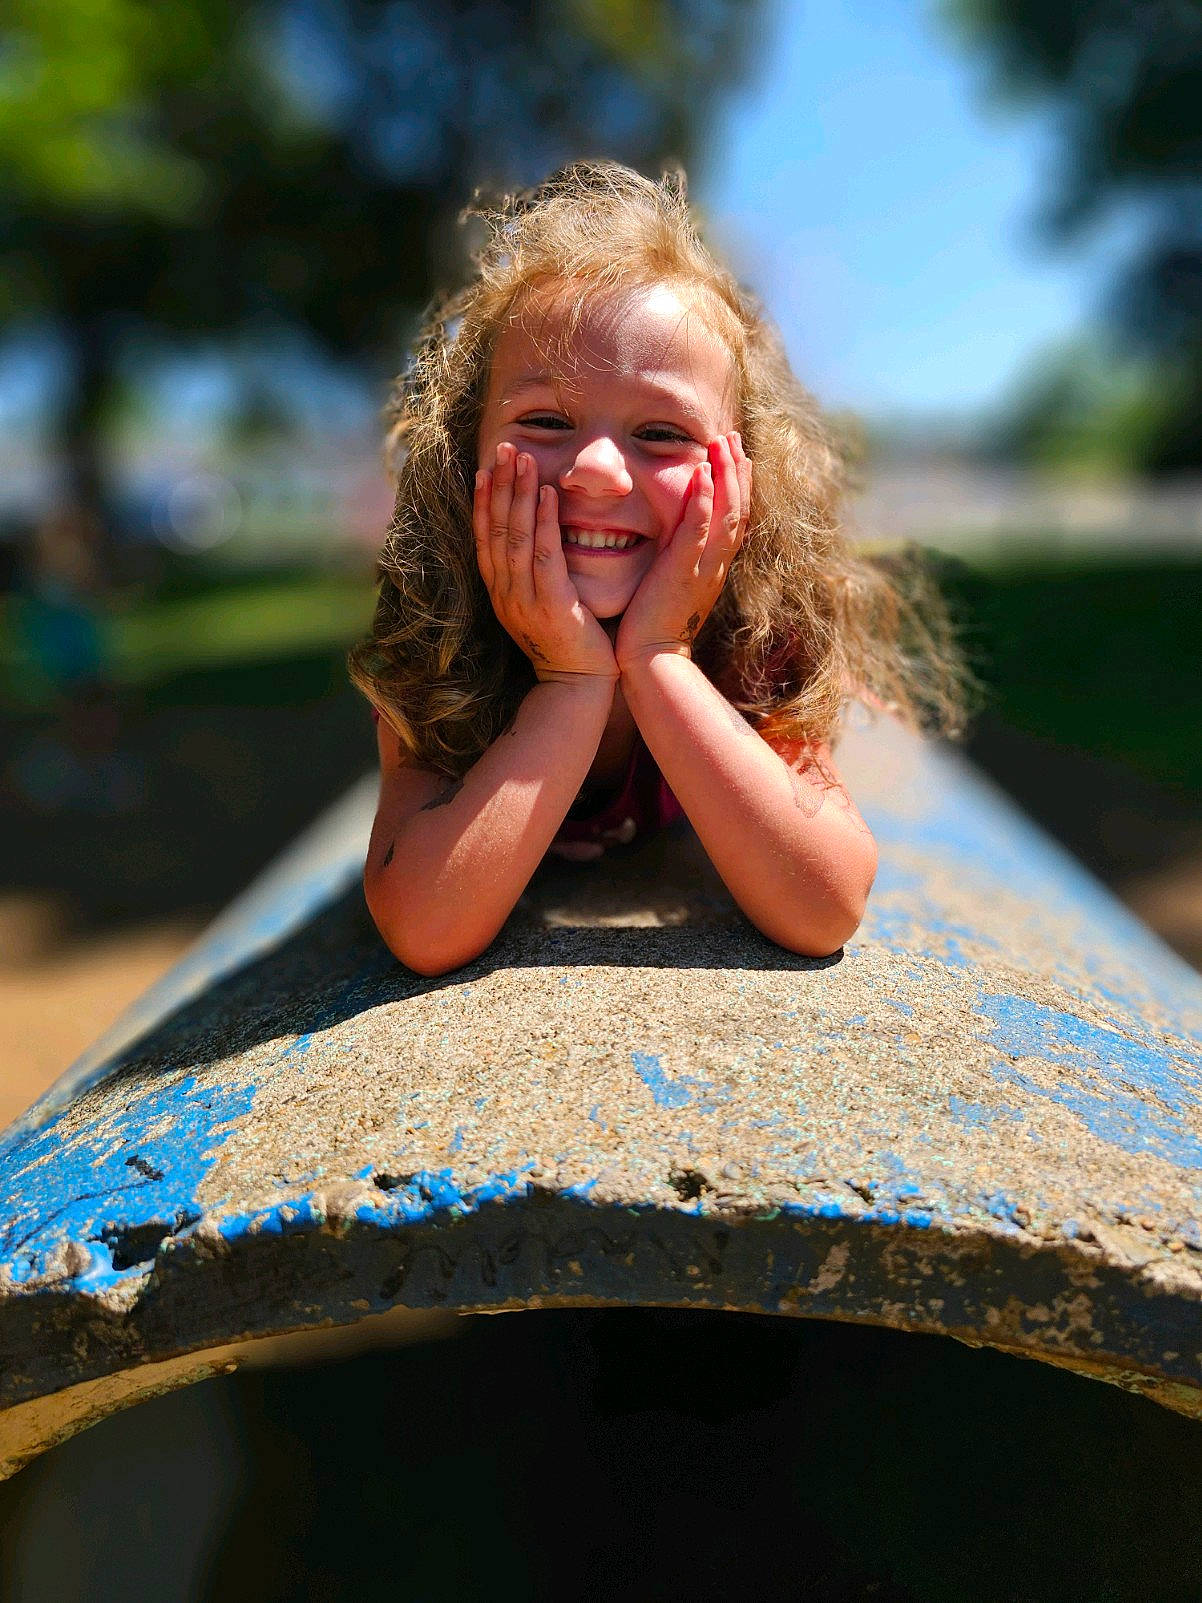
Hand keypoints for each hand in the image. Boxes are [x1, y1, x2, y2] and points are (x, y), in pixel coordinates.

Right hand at [473, 443, 618, 681]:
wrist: (578, 687)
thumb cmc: (568, 645)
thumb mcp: (541, 606)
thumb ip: (535, 575)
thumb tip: (539, 541)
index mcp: (501, 593)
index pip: (485, 539)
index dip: (482, 502)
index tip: (485, 469)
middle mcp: (506, 594)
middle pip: (495, 530)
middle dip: (498, 486)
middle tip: (503, 448)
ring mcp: (525, 600)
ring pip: (515, 537)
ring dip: (518, 494)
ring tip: (523, 459)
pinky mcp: (551, 604)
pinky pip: (544, 555)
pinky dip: (543, 521)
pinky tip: (547, 494)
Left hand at [614, 432, 750, 671]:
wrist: (650, 659)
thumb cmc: (652, 628)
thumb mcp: (671, 585)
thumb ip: (676, 560)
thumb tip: (670, 539)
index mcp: (713, 567)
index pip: (734, 518)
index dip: (737, 485)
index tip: (734, 455)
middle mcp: (716, 564)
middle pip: (739, 508)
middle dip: (738, 470)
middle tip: (734, 436)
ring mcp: (704, 567)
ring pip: (727, 512)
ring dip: (727, 474)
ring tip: (724, 442)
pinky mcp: (684, 571)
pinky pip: (701, 528)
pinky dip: (705, 498)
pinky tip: (703, 471)